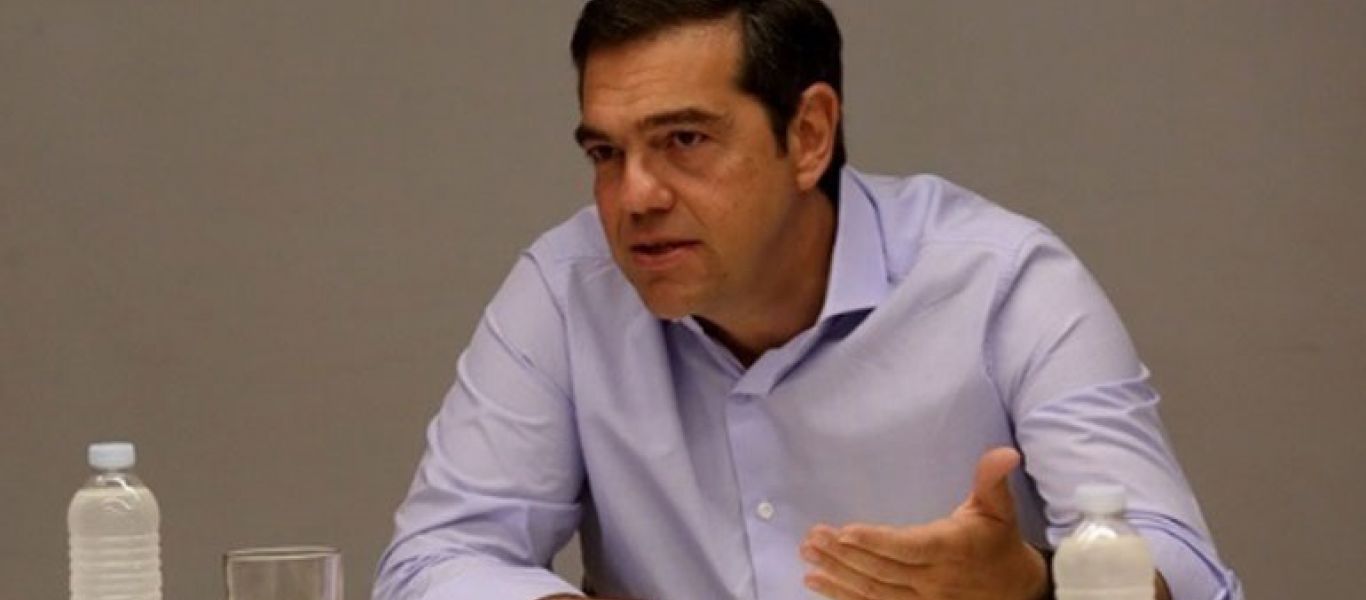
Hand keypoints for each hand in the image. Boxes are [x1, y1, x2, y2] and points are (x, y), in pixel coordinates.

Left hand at [799, 447, 1047, 599]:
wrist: (1017, 592)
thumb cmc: (998, 542)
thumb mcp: (999, 508)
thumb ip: (992, 479)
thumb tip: (1006, 452)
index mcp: (952, 548)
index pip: (909, 547)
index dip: (877, 542)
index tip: (845, 531)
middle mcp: (935, 580)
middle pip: (883, 570)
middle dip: (844, 554)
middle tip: (812, 537)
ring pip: (874, 592)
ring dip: (837, 574)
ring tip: (807, 554)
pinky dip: (843, 596)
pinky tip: (817, 581)